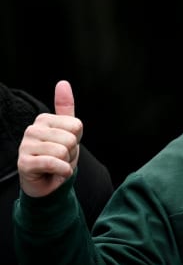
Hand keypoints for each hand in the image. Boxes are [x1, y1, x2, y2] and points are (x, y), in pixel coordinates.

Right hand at [17, 80, 82, 197]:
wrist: (47, 182)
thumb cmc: (58, 155)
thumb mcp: (68, 130)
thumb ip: (66, 108)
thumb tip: (63, 83)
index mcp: (44, 119)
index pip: (76, 126)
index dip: (77, 140)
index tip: (66, 145)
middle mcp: (32, 129)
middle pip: (70, 139)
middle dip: (71, 153)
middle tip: (61, 157)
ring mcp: (25, 146)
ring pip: (62, 151)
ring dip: (66, 163)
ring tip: (56, 164)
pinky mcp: (24, 163)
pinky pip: (53, 163)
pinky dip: (62, 171)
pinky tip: (56, 173)